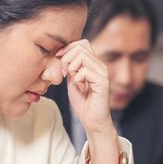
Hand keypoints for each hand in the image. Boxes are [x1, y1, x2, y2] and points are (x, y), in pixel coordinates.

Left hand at [57, 40, 118, 163]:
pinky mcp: (102, 82)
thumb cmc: (83, 102)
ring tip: (74, 80)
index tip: (60, 60)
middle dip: (67, 58)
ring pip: (82, 56)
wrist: (92, 120)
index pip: (81, 43)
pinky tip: (81, 87)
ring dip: (72, 68)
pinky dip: (77, 78)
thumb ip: (70, 67)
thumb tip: (63, 53)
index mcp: (93, 63)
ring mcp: (102, 73)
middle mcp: (100, 65)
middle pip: (80, 47)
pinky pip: (85, 70)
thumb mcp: (72, 80)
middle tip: (66, 73)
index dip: (67, 48)